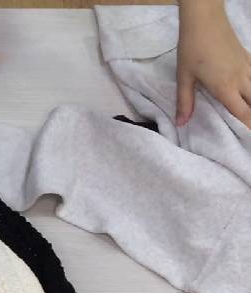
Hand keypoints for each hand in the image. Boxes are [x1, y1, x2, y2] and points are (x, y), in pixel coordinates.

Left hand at [177, 0, 250, 127]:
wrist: (205, 21)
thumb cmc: (192, 50)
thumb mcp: (184, 77)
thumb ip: (185, 102)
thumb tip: (181, 124)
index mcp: (225, 88)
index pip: (243, 113)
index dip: (249, 127)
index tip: (249, 140)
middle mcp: (241, 80)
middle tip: (249, 131)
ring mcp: (248, 68)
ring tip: (250, 113)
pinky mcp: (249, 59)